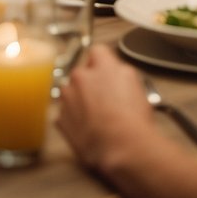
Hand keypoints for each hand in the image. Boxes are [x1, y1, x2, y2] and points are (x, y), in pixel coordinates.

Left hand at [56, 45, 154, 170]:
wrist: (120, 146)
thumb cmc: (133, 119)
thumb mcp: (136, 86)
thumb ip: (120, 73)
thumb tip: (114, 72)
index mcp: (102, 67)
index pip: (98, 51)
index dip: (103, 61)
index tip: (105, 69)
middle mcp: (81, 78)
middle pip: (82, 72)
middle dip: (89, 82)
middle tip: (103, 98)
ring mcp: (68, 98)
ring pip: (70, 92)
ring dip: (79, 99)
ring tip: (95, 116)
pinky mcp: (60, 118)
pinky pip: (65, 113)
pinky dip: (73, 118)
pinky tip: (88, 128)